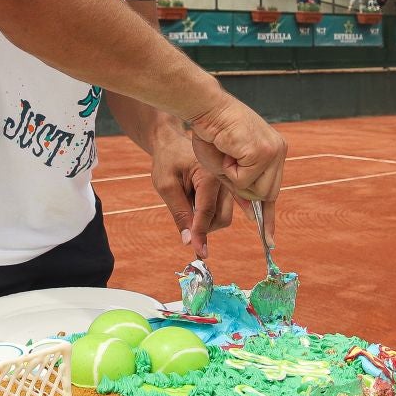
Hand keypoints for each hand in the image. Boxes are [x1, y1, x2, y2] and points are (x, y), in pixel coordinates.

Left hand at [149, 130, 231, 257]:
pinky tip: (201, 211)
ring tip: (188, 202)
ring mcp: (229, 184)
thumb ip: (179, 213)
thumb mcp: (166, 185)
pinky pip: (226, 209)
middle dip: (205, 227)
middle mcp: (225, 180)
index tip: (200, 253)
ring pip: (225, 216)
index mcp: (209, 175)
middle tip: (184, 218)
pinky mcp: (228, 188)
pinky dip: (214, 216)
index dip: (201, 234)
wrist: (174, 141)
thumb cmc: (167, 160)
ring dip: (207, 220)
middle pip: (222, 218)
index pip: (207, 212)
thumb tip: (189, 241)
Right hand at [185, 93, 287, 235]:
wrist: (204, 107)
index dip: (269, 217)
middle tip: (227, 164)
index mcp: (272, 152)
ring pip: (257, 190)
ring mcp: (274, 150)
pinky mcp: (263, 152)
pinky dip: (230, 171)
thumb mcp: (225, 167)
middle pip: (266, 194)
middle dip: (243, 189)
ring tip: (227, 154)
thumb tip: (255, 212)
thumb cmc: (209, 133)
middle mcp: (278, 151)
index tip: (270, 241)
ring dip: (235, 179)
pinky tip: (227, 150)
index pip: (273, 190)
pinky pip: (245, 180)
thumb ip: (241, 188)